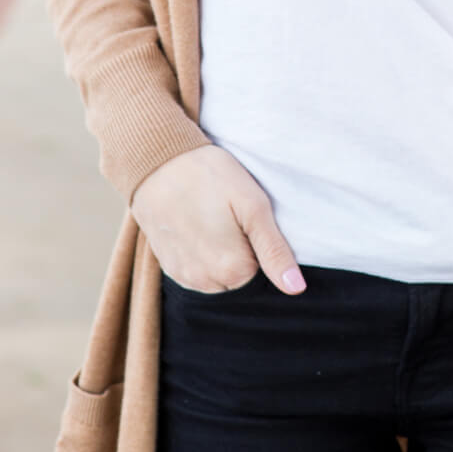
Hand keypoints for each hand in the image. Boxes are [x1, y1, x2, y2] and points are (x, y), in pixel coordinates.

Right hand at [129, 143, 306, 295]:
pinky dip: (198, 252)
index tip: (242, 215)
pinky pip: (196, 270)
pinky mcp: (167, 266)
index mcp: (232, 270)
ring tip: (208, 216)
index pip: (261, 269)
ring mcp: (183, 276)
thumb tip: (296, 289)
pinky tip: (192, 223)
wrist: (156, 162)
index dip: (255, 239)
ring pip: (217, 275)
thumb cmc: (210, 177)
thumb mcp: (253, 206)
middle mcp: (205, 282)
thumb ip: (275, 251)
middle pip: (239, 275)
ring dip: (218, 252)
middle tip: (224, 213)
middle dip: (238, 249)